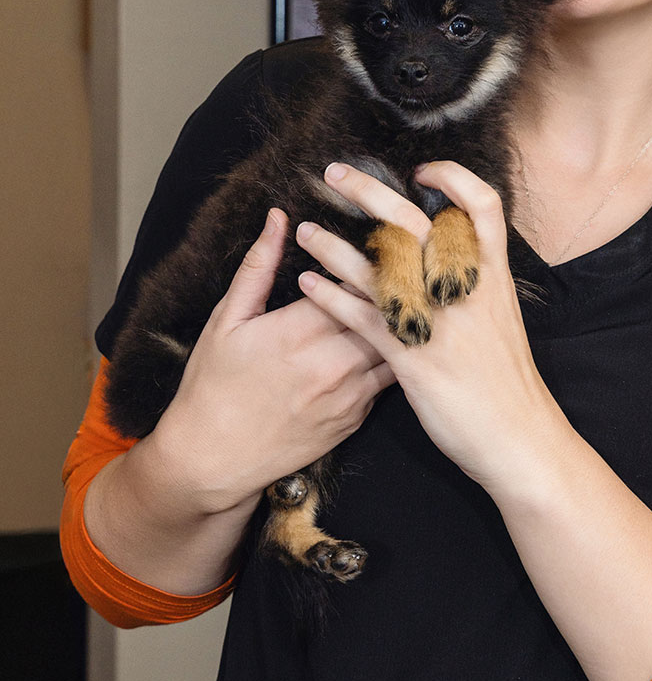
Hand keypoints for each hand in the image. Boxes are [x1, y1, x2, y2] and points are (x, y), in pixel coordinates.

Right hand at [152, 207, 396, 513]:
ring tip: (409, 296)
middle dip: (393, 284)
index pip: (355, 278)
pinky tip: (397, 338)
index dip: (367, 256)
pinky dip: (395, 355)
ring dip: (402, 320)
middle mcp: (333, 362)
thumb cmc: (213, 385)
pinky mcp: (357, 418)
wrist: (213, 462)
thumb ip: (258, 265)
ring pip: (397, 344)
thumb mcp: (227, 319)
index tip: (374, 238)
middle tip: (402, 260)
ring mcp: (350, 393)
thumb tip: (279, 217)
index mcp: (300, 330)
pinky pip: (389, 378)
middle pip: (384, 310)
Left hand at [295, 162, 566, 491]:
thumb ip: (476, 283)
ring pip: (377, 265)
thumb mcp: (502, 317)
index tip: (423, 170)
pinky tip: (307, 285)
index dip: (454, 179)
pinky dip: (330, 296)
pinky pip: (360, 316)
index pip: (482, 206)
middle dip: (369, 191)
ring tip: (306, 231)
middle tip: (335, 173)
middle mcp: (463, 289)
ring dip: (334, 245)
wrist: (519, 436)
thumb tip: (451, 256)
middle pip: (414, 222)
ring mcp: (437, 320)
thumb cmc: (509, 381)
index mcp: (491, 276)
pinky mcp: (411, 357)